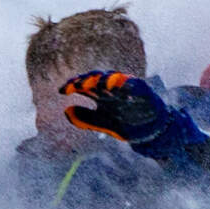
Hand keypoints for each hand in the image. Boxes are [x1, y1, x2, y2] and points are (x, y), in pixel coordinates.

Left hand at [59, 71, 173, 143]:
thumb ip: (84, 119)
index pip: (84, 85)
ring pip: (114, 77)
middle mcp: (112, 88)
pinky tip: (118, 85)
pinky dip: (126, 84)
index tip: (61, 90)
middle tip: (77, 84)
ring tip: (96, 83)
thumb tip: (66, 110)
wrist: (148, 131)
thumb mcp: (101, 123)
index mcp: (100, 94)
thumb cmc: (124, 124)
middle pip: (96, 78)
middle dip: (86, 80)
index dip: (72, 85)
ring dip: (105, 79)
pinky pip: (134, 84)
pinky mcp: (142, 90)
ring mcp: (127, 87)